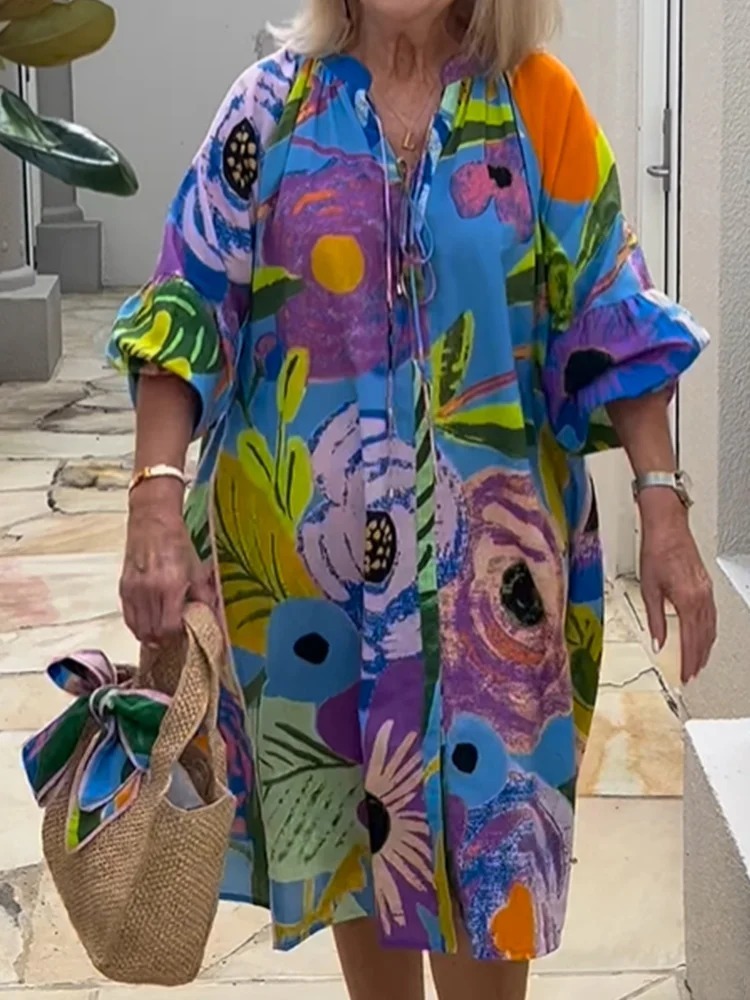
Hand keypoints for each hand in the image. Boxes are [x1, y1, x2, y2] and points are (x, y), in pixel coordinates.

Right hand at [120, 482, 214, 644]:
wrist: (153, 521)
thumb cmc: (177, 543)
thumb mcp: (197, 569)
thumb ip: (204, 596)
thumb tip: (212, 617)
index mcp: (170, 586)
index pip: (169, 628)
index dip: (176, 638)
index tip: (185, 637)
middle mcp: (149, 591)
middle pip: (152, 633)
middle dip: (164, 641)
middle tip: (174, 640)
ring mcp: (133, 590)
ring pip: (138, 629)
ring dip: (150, 636)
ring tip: (161, 635)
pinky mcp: (123, 588)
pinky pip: (128, 617)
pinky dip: (138, 626)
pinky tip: (148, 624)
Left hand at [639, 491, 715, 682]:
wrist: (667, 528)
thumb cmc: (656, 551)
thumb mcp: (649, 589)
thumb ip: (655, 619)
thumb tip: (657, 642)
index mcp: (687, 600)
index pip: (690, 640)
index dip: (688, 661)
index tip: (686, 675)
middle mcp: (701, 597)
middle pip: (704, 637)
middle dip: (698, 658)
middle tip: (693, 674)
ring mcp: (707, 592)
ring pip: (711, 627)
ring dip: (705, 647)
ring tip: (698, 662)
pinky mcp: (706, 586)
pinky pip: (712, 616)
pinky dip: (708, 631)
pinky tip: (703, 636)